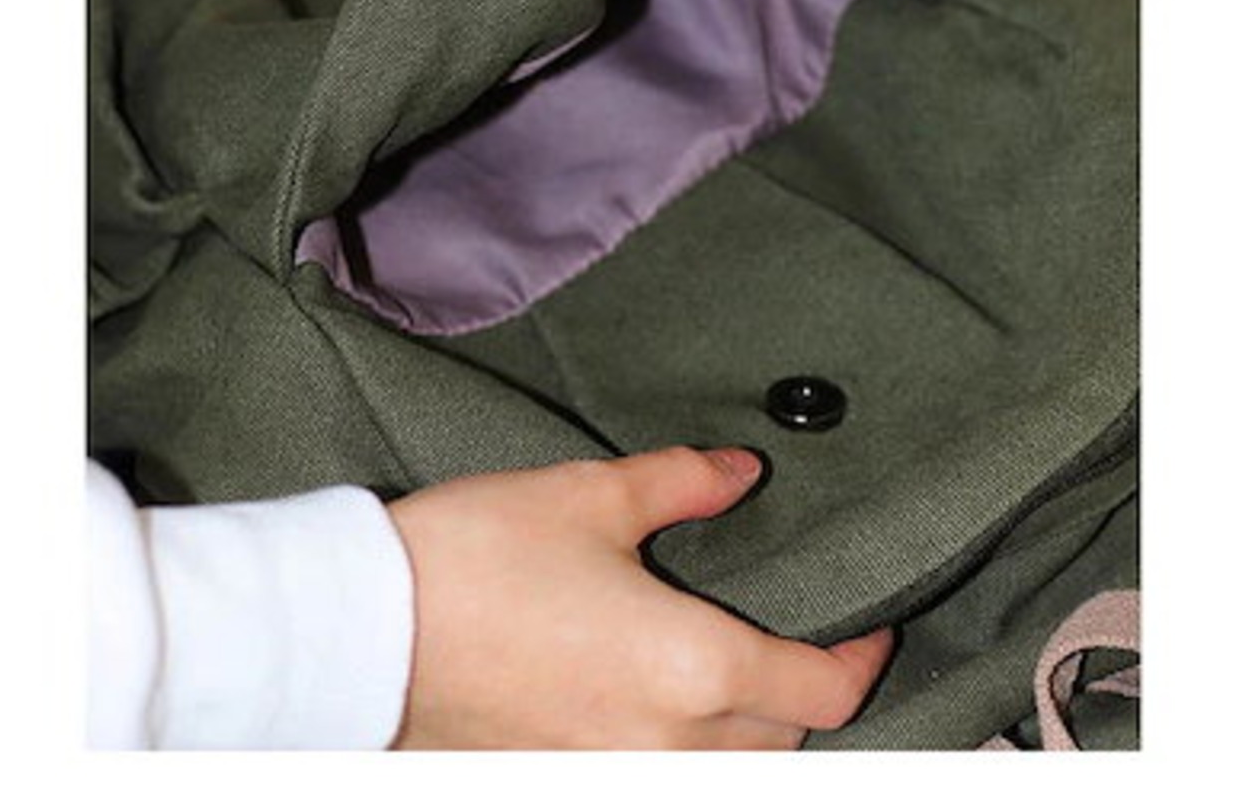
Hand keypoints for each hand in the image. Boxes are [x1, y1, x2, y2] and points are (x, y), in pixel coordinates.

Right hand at [385, 446, 893, 749]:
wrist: (365, 630)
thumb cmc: (474, 558)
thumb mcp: (589, 496)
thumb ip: (682, 484)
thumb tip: (740, 473)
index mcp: (691, 667)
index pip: (822, 689)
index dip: (864, 658)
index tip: (873, 628)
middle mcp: (666, 746)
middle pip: (782, 742)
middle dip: (805, 694)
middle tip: (800, 638)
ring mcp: (610, 778)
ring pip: (725, 774)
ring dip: (747, 734)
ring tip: (737, 677)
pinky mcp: (561, 785)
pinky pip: (654, 780)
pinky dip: (681, 753)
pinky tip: (660, 709)